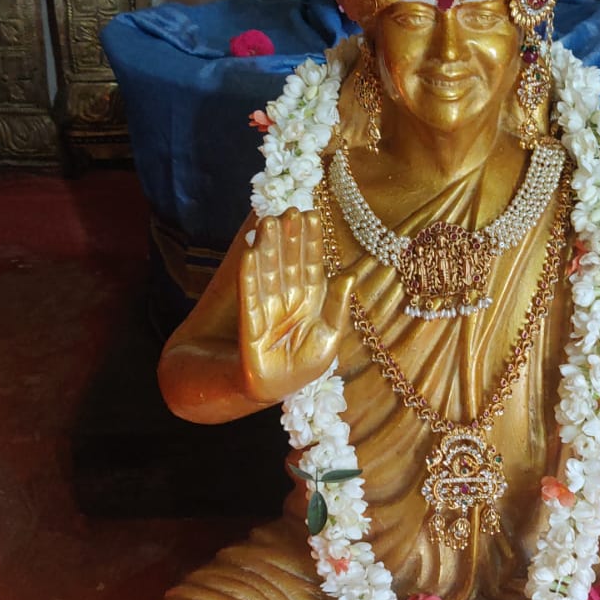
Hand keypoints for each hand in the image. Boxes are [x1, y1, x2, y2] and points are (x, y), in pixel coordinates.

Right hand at [239, 209, 354, 401]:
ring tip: (269, 221)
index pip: (311, 265)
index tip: (311, 215)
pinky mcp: (251, 324)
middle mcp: (289, 299)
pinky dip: (250, 277)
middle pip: (289, 263)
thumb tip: (349, 275)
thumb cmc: (303, 366)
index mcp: (311, 300)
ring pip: (269, 273)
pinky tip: (250, 254)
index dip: (310, 241)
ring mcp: (268, 309)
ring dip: (269, 248)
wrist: (275, 390)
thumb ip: (338, 307)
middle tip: (289, 209)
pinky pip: (251, 297)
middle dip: (289, 237)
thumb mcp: (330, 337)